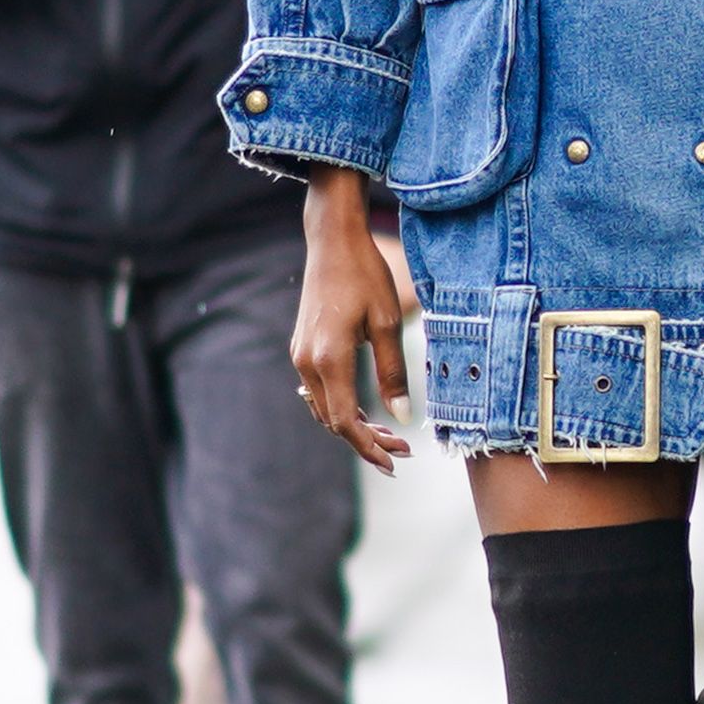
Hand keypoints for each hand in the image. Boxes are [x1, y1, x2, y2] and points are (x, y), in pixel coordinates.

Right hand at [292, 164, 412, 473]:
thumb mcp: (387, 323)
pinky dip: (342, 406)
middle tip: (402, 450)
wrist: (333, 241)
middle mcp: (306, 361)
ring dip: (354, 424)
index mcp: (328, 359)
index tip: (395, 462)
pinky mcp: (303, 347)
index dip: (369, 447)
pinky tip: (367, 409)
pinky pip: (319, 390)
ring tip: (390, 433)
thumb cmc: (365, 275)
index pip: (346, 421)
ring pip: (324, 408)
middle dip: (367, 440)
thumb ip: (393, 373)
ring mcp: (300, 354)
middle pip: (333, 420)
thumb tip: (403, 417)